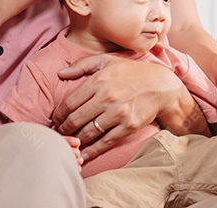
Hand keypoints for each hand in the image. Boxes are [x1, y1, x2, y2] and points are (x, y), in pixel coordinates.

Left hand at [52, 54, 198, 161]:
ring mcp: (118, 113)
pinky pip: (104, 142)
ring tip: (68, 142)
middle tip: (58, 133)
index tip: (55, 120)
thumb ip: (82, 65)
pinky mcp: (128, 126)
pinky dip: (91, 151)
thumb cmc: (132, 72)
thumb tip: (60, 73)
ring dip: (75, 140)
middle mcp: (106, 97)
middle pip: (76, 119)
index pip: (70, 102)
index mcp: (99, 81)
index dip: (59, 114)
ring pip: (88, 133)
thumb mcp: (107, 61)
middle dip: (63, 129)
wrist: (161, 86)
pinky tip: (83, 154)